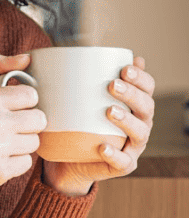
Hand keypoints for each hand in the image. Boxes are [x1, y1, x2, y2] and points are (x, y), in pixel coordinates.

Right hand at [0, 53, 46, 217]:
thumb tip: (27, 58)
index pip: (31, 95)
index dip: (24, 103)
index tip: (13, 108)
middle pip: (39, 119)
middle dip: (28, 124)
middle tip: (11, 128)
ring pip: (35, 142)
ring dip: (22, 144)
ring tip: (3, 144)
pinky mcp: (0, 170)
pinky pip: (27, 163)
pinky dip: (16, 163)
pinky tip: (0, 159)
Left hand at [43, 57, 154, 196]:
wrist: (70, 158)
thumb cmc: (81, 121)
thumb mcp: (83, 98)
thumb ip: (87, 77)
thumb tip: (83, 52)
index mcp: (135, 104)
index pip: (147, 88)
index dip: (141, 78)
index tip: (125, 68)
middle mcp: (140, 124)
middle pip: (146, 107)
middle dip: (132, 94)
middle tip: (112, 85)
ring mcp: (133, 146)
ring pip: (140, 133)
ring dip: (127, 120)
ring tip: (109, 111)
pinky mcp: (122, 165)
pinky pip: (123, 162)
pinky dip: (115, 154)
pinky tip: (103, 146)